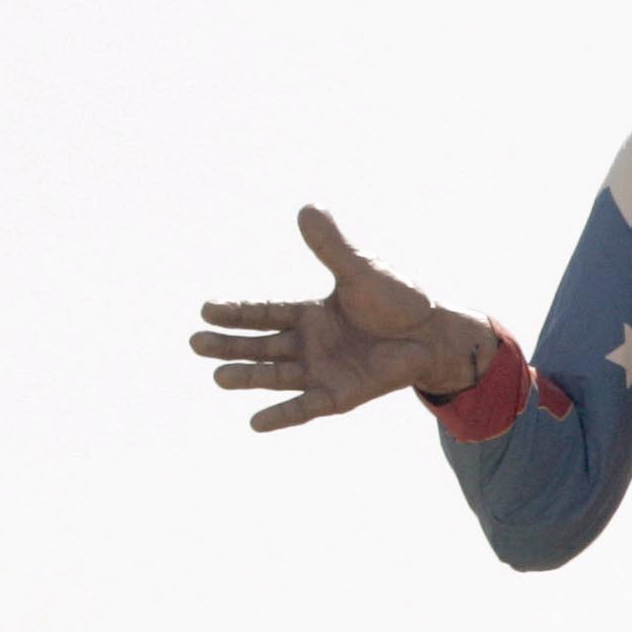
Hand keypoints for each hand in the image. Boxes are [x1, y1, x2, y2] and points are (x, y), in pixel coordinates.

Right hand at [192, 207, 494, 431]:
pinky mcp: (341, 393)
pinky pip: (307, 406)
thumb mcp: (360, 272)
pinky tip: (256, 422)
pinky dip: (283, 414)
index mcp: (311, 315)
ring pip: (277, 375)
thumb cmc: (400, 302)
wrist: (435, 335)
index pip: (264, 313)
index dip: (235, 314)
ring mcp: (324, 371)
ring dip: (249, 377)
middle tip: (196, 344)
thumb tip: (307, 209)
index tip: (205, 311)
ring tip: (219, 378)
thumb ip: (332, 247)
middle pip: (261, 345)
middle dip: (230, 346)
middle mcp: (311, 344)